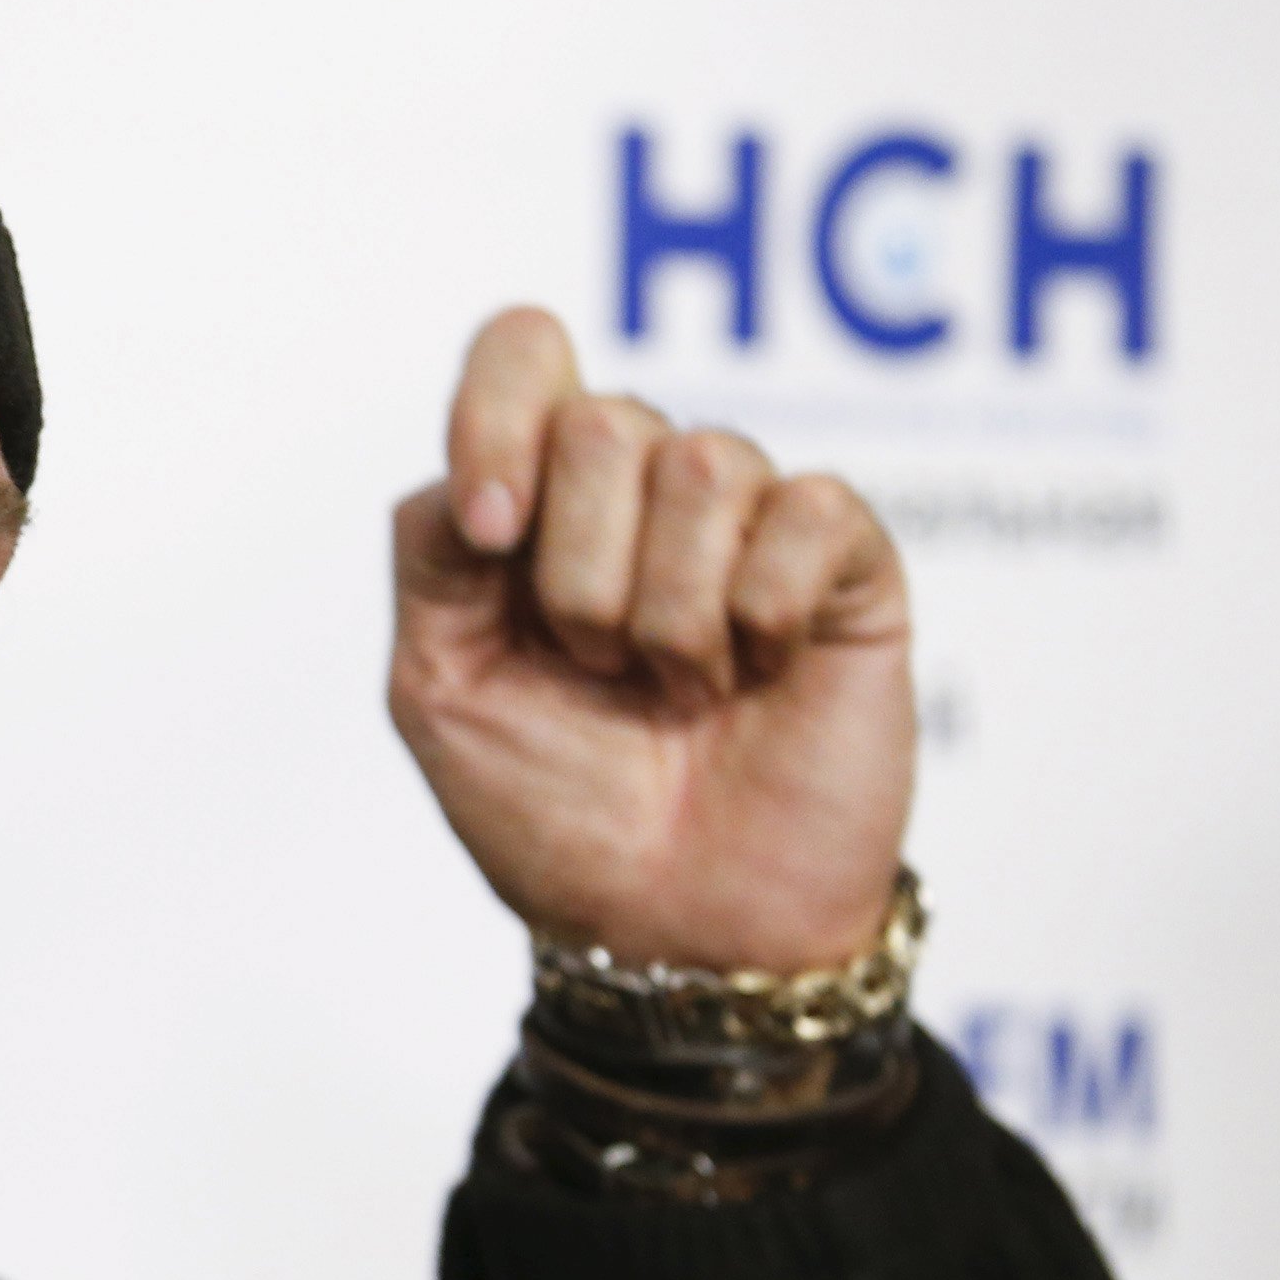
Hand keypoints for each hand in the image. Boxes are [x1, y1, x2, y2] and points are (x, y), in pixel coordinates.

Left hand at [388, 307, 914, 970]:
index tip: (492, 536)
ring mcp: (751, 522)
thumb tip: (486, 475)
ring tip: (678, 690)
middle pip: (605, 420)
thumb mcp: (439, 686)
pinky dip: (760, 612)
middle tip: (598, 667)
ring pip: (705, 463)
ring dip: (666, 612)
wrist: (669, 929)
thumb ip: (431, 554)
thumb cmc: (552, 812)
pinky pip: (809, 509)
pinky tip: (758, 676)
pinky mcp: (847, 564)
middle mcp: (644, 491)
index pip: (524, 351)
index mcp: (540, 501)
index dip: (498, 413)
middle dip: (579, 573)